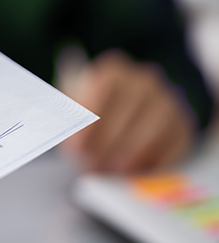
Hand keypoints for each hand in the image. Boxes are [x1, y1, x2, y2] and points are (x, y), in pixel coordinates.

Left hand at [61, 50, 195, 173]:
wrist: (121, 121)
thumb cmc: (90, 118)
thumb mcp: (71, 111)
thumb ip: (64, 116)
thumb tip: (58, 130)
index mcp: (113, 71)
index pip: (103, 84)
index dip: (89, 114)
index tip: (77, 143)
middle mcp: (144, 81)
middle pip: (131, 105)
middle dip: (110, 138)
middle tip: (93, 162)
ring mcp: (167, 101)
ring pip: (156, 122)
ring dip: (133, 149)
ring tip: (114, 169)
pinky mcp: (182, 125)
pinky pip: (175, 141)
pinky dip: (156, 159)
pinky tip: (136, 171)